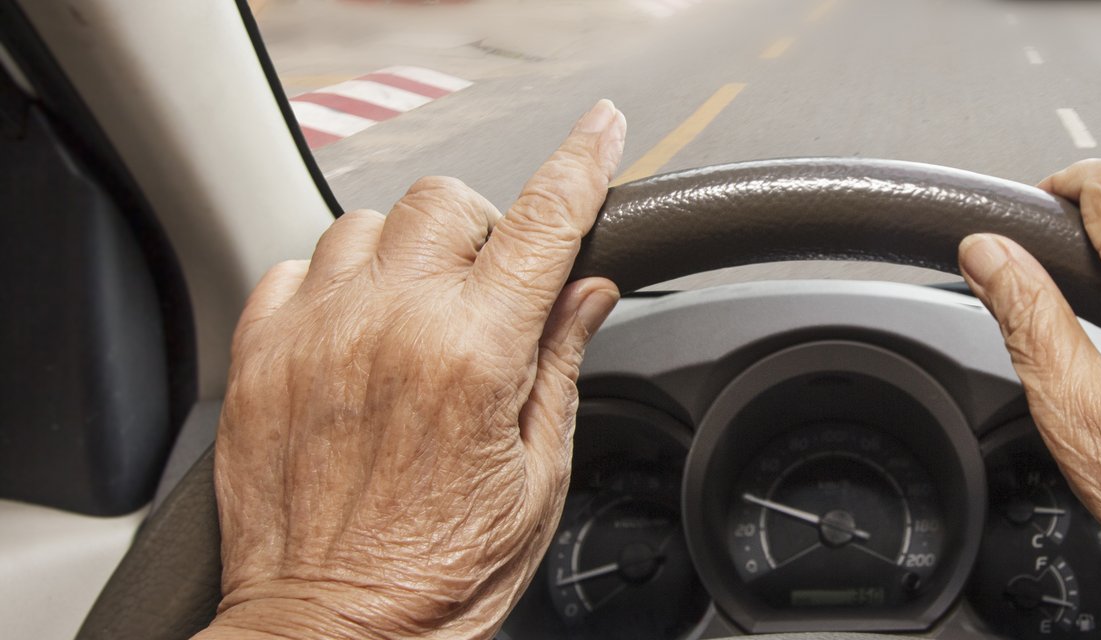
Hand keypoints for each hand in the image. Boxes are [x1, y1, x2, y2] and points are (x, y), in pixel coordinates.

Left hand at [195, 100, 626, 639]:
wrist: (332, 635)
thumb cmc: (437, 578)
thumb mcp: (537, 477)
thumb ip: (558, 364)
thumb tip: (586, 293)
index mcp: (474, 358)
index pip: (542, 224)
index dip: (581, 165)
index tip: (599, 135)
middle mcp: (389, 329)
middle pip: (445, 202)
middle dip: (482, 229)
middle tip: (491, 290)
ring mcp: (316, 338)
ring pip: (365, 223)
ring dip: (404, 253)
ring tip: (415, 316)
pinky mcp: (259, 360)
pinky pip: (293, 268)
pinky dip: (332, 283)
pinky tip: (355, 334)